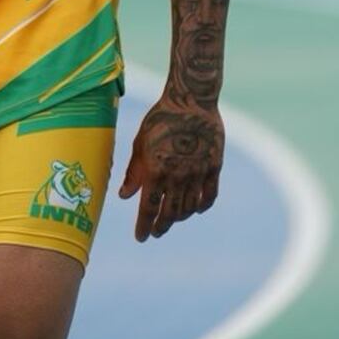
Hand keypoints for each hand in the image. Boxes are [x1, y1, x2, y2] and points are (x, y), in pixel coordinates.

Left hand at [118, 95, 224, 240]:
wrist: (191, 100)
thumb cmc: (160, 119)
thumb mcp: (140, 144)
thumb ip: (134, 173)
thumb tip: (124, 197)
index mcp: (156, 171)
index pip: (148, 209)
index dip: (144, 226)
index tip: (140, 237)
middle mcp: (177, 176)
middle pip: (169, 213)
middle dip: (160, 226)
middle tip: (155, 232)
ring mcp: (198, 173)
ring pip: (189, 208)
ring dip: (179, 218)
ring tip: (172, 220)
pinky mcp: (214, 167)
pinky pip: (209, 196)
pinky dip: (202, 207)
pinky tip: (196, 209)